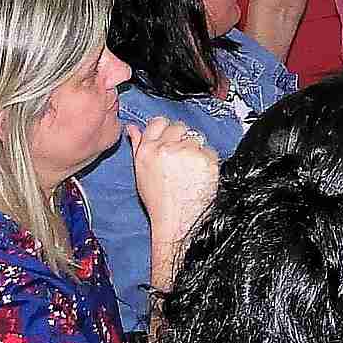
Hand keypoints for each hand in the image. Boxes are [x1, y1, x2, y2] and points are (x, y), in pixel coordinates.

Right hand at [127, 116, 221, 248]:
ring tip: (190, 170)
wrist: (177, 220)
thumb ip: (137, 146)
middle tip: (182, 159)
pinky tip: (200, 175)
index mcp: (147, 150)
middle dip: (182, 139)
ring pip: (196, 137)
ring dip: (195, 149)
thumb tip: (132, 127)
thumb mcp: (141, 173)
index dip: (166, 130)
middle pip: (179, 127)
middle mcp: (166, 148)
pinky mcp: (206, 159)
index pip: (159, 122)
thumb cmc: (159, 201)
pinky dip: (207, 160)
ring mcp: (188, 152)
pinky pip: (210, 150)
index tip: (171, 140)